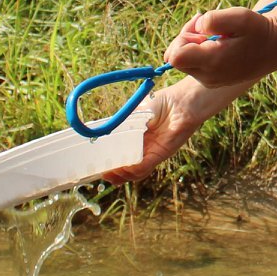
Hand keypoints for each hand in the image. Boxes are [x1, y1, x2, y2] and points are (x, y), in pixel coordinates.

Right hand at [96, 77, 230, 184]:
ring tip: (107, 174)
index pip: (120, 154)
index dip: (108, 161)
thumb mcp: (136, 112)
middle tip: (98, 173)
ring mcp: (152, 152)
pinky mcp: (161, 154)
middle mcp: (144, 148)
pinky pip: (145, 166)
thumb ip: (122, 122)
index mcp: (137, 138)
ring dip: (120, 174)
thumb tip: (101, 129)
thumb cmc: (163, 102)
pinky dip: (133, 169)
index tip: (93, 164)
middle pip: (126, 167)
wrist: (183, 101)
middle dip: (112, 173)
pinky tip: (122, 169)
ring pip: (134, 171)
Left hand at [164, 6, 276, 88]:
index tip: (200, 29)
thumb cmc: (258, 30)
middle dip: (185, 38)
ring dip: (192, 44)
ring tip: (215, 33)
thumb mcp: (239, 16)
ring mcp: (209, 80)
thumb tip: (197, 26)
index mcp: (212, 62)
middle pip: (175, 59)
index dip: (181, 38)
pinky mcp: (212, 80)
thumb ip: (213, 19)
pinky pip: (194, 66)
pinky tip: (217, 42)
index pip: (174, 57)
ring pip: (184, 62)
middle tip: (205, 26)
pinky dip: (200, 52)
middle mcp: (208, 76)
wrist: (276, 48)